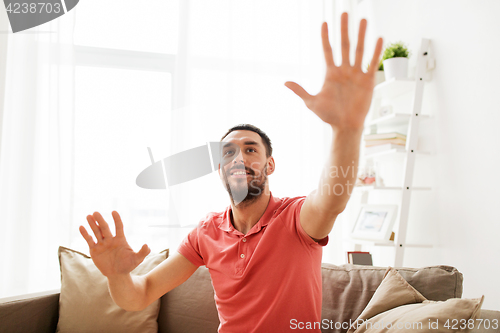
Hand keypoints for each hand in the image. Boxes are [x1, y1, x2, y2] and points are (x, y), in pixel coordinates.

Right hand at [79, 211, 150, 276]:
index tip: (114, 212)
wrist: (118, 275)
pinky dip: (85, 234)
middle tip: (96, 212)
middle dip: (100, 220)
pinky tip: (81, 227)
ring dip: (92, 224)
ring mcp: (102, 244)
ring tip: (88, 216)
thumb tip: (147, 245)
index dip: (117, 220)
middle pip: (105, 228)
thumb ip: (143, 252)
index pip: (119, 227)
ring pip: (96, 232)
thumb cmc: (128, 265)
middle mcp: (110, 239)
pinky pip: (89, 240)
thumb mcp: (137, 259)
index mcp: (120, 239)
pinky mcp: (94, 250)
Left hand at [285, 12, 382, 130]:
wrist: (345, 126)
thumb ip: (300, 90)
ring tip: (363, 20)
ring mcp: (356, 74)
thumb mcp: (312, 102)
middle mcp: (344, 70)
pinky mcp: (368, 81)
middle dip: (344, 29)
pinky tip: (378, 39)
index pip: (327, 50)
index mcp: (331, 73)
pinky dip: (376, 52)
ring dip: (361, 35)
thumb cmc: (329, 116)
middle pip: (344, 45)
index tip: (324, 23)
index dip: (326, 37)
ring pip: (359, 50)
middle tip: (345, 13)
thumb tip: (285, 82)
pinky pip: (372, 63)